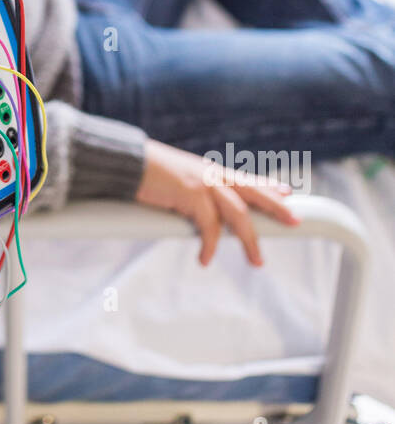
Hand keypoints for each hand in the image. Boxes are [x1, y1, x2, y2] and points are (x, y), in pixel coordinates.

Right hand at [135, 139, 301, 266]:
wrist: (128, 162)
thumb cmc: (147, 171)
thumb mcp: (176, 178)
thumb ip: (191, 191)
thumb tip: (195, 210)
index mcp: (209, 170)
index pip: (245, 178)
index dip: (267, 186)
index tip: (286, 192)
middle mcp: (211, 174)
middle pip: (252, 192)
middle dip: (275, 206)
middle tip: (295, 220)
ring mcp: (203, 184)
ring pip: (238, 215)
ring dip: (249, 240)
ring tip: (257, 261)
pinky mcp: (192, 196)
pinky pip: (209, 227)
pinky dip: (209, 246)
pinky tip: (205, 259)